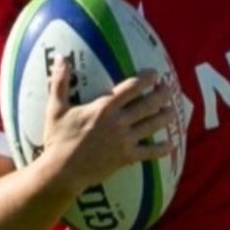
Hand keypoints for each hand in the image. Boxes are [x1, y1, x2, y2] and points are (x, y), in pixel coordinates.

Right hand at [42, 57, 178, 192]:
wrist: (61, 172)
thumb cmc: (57, 139)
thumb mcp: (55, 108)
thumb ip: (60, 81)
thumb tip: (60, 57)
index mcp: (104, 107)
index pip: (131, 88)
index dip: (146, 79)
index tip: (155, 74)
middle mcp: (118, 122)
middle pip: (147, 105)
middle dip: (162, 95)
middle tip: (170, 89)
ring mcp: (124, 140)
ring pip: (152, 126)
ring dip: (165, 117)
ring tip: (174, 111)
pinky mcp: (126, 158)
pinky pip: (149, 152)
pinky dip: (162, 149)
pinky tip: (172, 144)